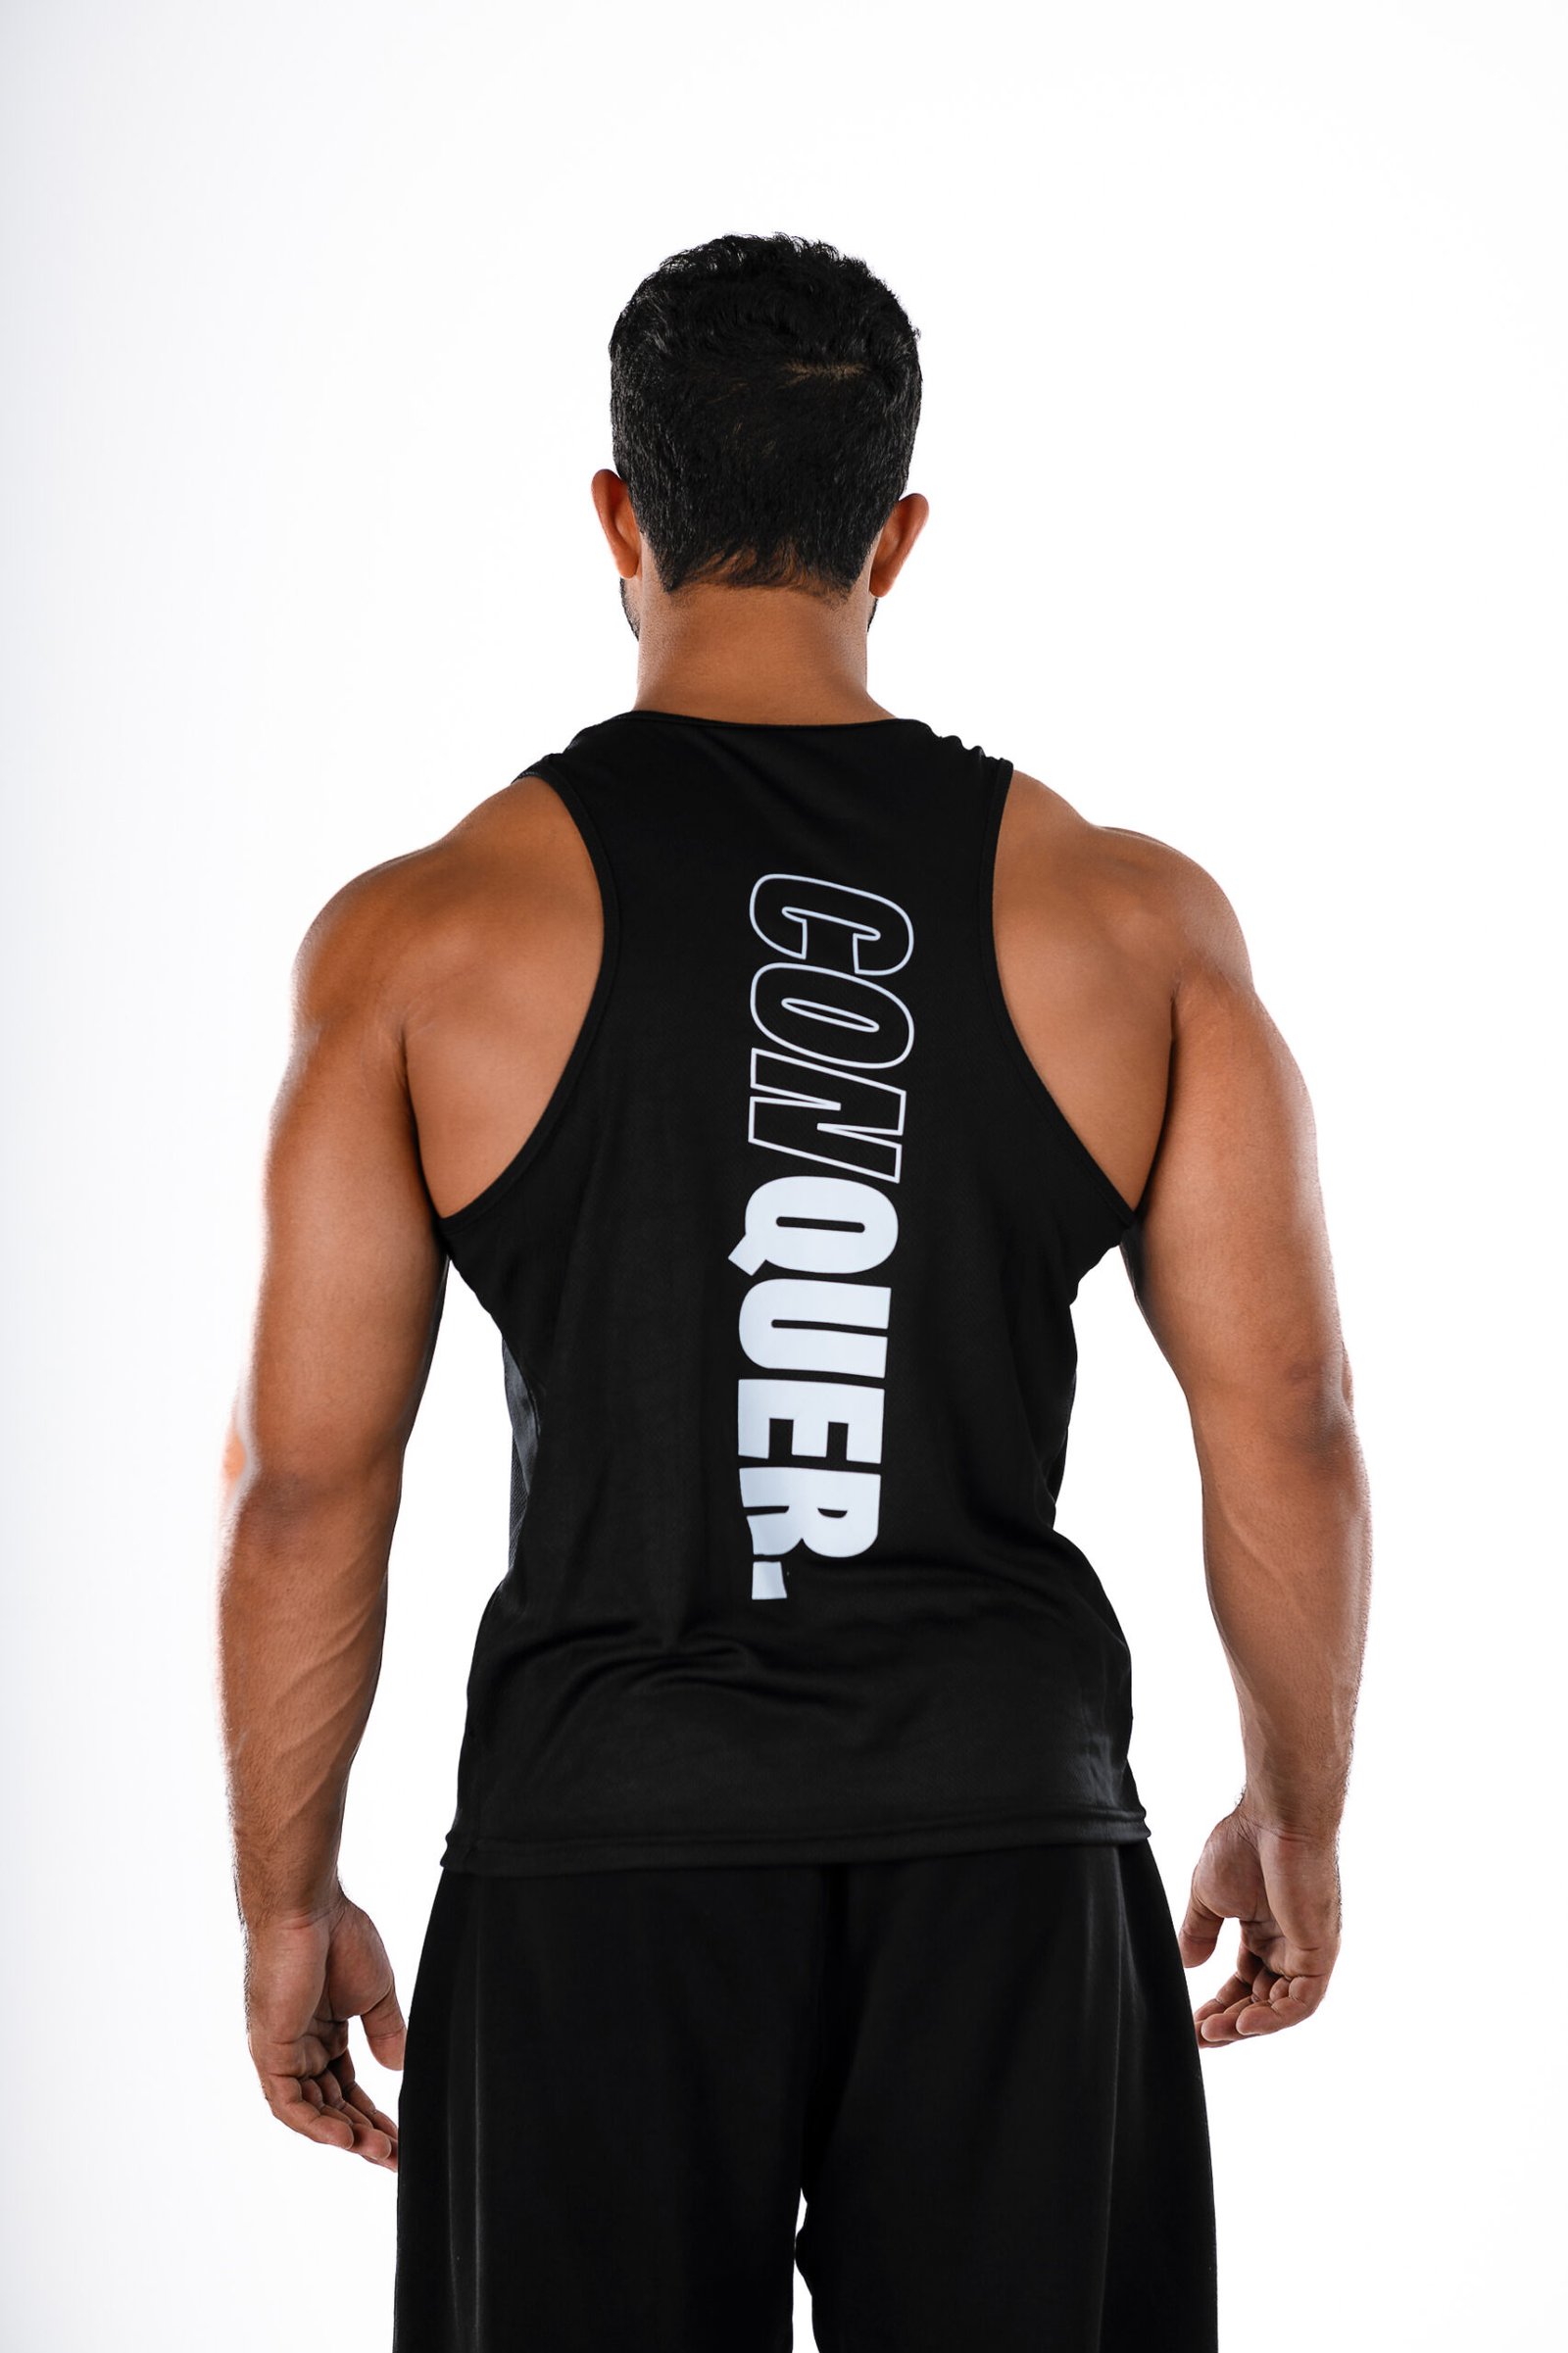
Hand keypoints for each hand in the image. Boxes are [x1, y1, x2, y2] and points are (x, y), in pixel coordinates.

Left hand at [243, 1889, 404, 2166]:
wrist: (310, 1908)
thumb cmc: (340, 1935)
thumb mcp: (376, 1992)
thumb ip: (386, 2031)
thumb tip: (397, 2070)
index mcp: (323, 2034)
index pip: (347, 2089)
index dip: (373, 2116)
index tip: (401, 2138)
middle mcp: (300, 2048)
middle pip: (331, 2106)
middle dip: (363, 2135)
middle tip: (395, 2158)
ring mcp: (282, 2052)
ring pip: (310, 2111)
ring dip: (343, 2135)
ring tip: (379, 2152)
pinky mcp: (269, 2050)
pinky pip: (287, 2102)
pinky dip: (314, 2123)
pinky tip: (345, 2138)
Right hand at [1179, 1807, 1341, 2046]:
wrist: (1275, 1819)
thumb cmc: (1243, 1845)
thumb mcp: (1209, 1895)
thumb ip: (1199, 1931)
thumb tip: (1188, 1965)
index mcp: (1264, 1932)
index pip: (1244, 1982)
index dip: (1218, 2004)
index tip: (1192, 2022)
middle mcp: (1287, 1946)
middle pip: (1261, 2001)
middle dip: (1229, 2022)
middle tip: (1198, 2036)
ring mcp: (1305, 1951)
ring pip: (1281, 2007)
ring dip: (1248, 2025)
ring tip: (1213, 2032)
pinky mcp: (1319, 1952)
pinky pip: (1302, 2001)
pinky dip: (1274, 2017)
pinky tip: (1242, 2023)